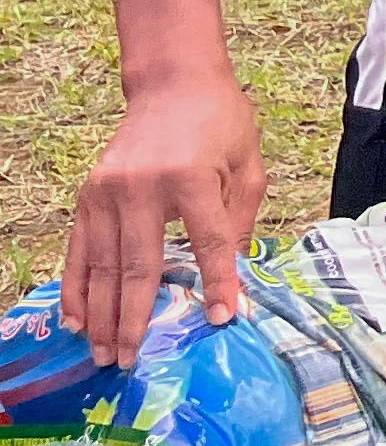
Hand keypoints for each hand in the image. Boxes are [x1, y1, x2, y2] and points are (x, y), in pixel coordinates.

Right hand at [64, 75, 264, 365]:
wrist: (174, 83)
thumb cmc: (222, 124)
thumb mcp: (249, 165)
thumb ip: (242, 219)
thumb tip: (235, 278)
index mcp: (193, 177)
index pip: (209, 241)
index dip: (217, 281)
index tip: (222, 319)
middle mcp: (143, 187)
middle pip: (139, 265)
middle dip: (135, 319)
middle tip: (131, 362)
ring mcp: (108, 192)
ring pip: (102, 266)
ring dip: (101, 315)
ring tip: (104, 354)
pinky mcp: (88, 195)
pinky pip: (79, 251)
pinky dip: (76, 288)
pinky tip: (77, 320)